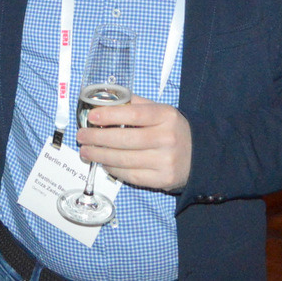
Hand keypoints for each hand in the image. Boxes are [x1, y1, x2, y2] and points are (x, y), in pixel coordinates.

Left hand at [75, 95, 190, 190]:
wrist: (199, 155)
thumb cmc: (171, 129)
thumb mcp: (160, 111)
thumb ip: (135, 104)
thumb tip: (104, 102)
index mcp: (166, 115)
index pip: (134, 114)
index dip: (110, 115)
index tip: (92, 117)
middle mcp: (167, 138)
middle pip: (126, 139)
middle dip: (98, 138)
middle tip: (82, 137)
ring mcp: (165, 161)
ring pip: (125, 160)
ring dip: (100, 156)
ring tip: (86, 151)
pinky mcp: (162, 179)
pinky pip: (131, 176)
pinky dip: (113, 170)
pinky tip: (104, 163)